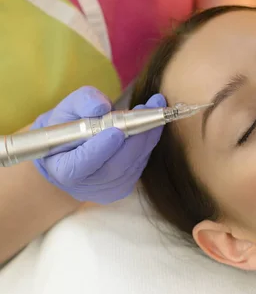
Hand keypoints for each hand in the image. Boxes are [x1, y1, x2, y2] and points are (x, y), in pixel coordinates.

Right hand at [32, 86, 165, 203]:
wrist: (71, 148)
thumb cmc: (67, 125)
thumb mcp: (68, 107)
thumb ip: (83, 102)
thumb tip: (101, 107)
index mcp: (62, 169)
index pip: (80, 165)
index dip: (99, 149)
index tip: (116, 131)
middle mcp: (84, 186)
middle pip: (115, 167)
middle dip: (136, 137)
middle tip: (150, 109)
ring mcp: (106, 191)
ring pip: (132, 166)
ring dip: (147, 137)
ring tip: (154, 109)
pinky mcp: (123, 188)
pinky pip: (139, 165)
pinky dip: (147, 144)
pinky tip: (151, 125)